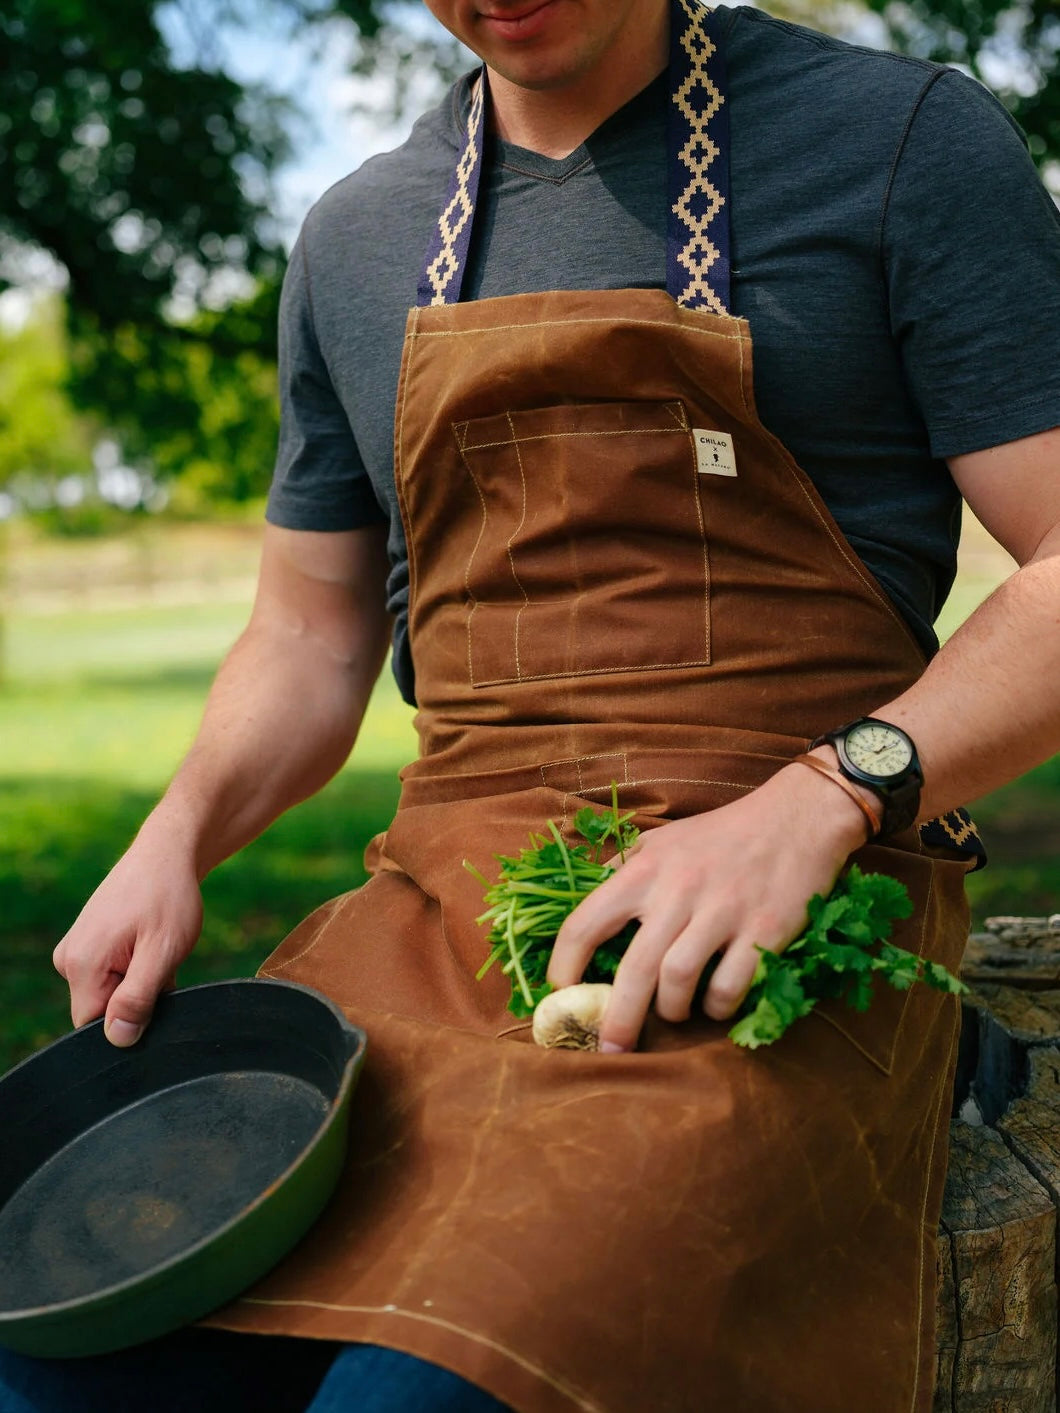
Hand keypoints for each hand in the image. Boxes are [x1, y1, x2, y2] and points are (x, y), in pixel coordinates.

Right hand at [52, 824, 203, 1046]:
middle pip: (103, 1009)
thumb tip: (118, 1038)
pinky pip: (112, 975)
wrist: (167, 854)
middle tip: (163, 964)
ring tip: (158, 948)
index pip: (95, 1026)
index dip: (132, 1019)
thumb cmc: (168, 897)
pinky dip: (137, 968)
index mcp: (80, 965)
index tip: (157, 990)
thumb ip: (137, 998)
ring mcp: (77, 950)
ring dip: (141, 981)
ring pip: (112, 992)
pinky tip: (152, 943)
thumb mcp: (163, 952)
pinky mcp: (89, 944)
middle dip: (138, 999)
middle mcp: (68, 960)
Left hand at [546, 762, 870, 1051]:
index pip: (584, 924)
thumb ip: (623, 874)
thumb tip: (583, 911)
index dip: (564, 967)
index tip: (561, 994)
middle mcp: (678, 890)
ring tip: (674, 1013)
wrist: (797, 817)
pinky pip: (729, 986)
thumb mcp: (661, 841)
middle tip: (608, 1050)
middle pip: (634, 969)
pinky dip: (717, 1007)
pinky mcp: (764, 930)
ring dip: (671, 1010)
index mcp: (644, 870)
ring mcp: (723, 911)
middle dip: (616, 1019)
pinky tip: (715, 1004)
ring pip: (679, 980)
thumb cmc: (721, 834)